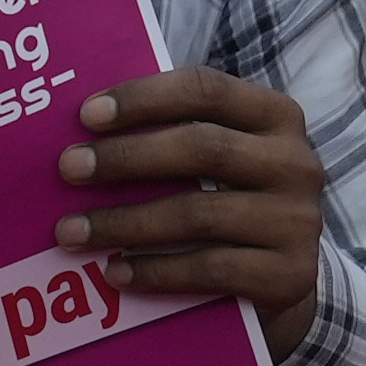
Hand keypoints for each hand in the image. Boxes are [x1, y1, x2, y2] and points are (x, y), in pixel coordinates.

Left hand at [64, 63, 327, 345]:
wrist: (286, 276)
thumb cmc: (233, 201)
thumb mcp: (219, 158)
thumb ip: (173, 136)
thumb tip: (83, 135)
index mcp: (276, 115)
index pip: (207, 90)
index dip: (144, 98)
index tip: (86, 115)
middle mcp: (295, 163)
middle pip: (202, 147)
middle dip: (126, 158)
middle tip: (68, 169)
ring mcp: (297, 221)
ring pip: (199, 214)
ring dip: (125, 222)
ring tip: (72, 232)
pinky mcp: (290, 274)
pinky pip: (210, 269)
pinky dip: (155, 271)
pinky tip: (115, 271)